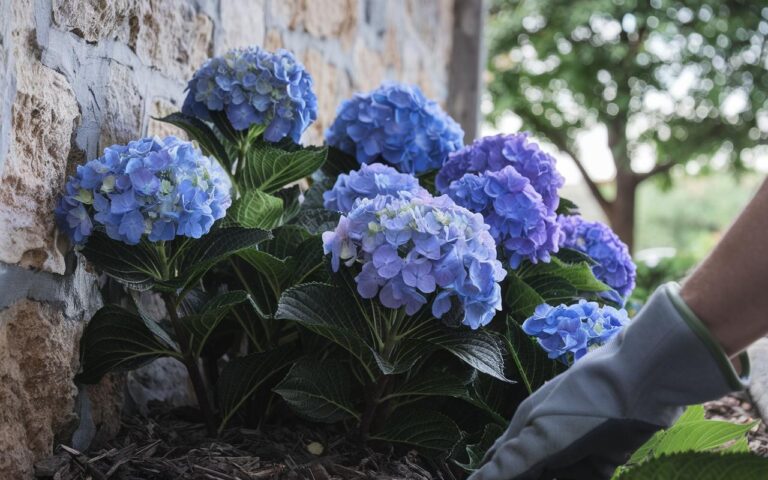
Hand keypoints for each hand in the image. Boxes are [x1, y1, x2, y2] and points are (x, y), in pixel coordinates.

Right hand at [470, 283, 747, 479]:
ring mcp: (574, 450)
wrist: (643, 380)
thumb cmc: (584, 402)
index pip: (497, 464)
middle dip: (522, 478)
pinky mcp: (603, 459)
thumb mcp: (544, 434)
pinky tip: (577, 479)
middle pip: (527, 472)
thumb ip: (510, 463)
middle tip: (545, 477)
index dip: (488, 478)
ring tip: (560, 478)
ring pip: (556, 478)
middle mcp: (545, 440)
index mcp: (524, 428)